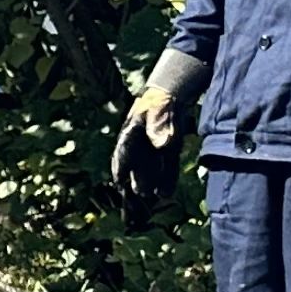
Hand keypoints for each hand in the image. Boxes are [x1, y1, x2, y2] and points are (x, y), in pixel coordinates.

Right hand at [109, 46, 208, 218]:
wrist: (171, 97)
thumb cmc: (160, 101)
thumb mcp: (159, 109)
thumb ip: (158, 126)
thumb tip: (162, 145)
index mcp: (131, 133)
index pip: (124, 151)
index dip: (121, 166)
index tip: (119, 180)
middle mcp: (139, 146)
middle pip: (136, 165)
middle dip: (138, 178)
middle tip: (142, 190)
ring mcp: (153, 151)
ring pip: (151, 170)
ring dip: (152, 182)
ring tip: (153, 194)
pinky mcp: (167, 154)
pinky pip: (166, 169)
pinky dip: (167, 181)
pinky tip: (167, 192)